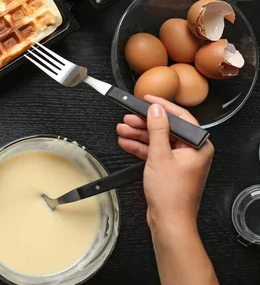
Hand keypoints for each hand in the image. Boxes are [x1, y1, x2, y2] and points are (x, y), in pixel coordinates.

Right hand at [116, 95, 213, 231]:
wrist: (168, 221)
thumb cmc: (172, 196)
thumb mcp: (160, 156)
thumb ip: (157, 129)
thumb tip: (156, 109)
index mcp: (198, 146)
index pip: (180, 118)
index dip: (161, 106)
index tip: (147, 99)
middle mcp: (191, 152)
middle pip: (166, 128)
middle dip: (144, 123)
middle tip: (128, 117)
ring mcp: (179, 160)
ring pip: (157, 140)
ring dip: (139, 134)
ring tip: (122, 129)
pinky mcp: (168, 168)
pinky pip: (154, 152)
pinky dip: (140, 147)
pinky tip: (126, 142)